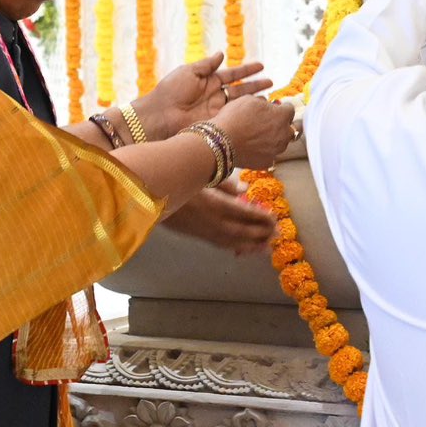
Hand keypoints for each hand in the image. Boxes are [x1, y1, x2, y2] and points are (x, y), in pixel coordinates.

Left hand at [136, 53, 273, 136]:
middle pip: (240, 89)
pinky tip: (257, 110)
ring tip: (269, 97)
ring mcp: (217, 109)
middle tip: (271, 82)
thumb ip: (207, 65)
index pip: (233, 74)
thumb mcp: (189, 72)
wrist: (160, 115)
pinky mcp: (217, 121)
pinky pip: (235, 116)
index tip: (261, 65)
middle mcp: (215, 94)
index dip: (247, 71)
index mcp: (208, 80)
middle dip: (256, 85)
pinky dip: (246, 113)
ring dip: (254, 99)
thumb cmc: (170, 91)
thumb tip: (222, 54)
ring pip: (240, 103)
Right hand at [161, 187, 275, 255]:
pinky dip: (235, 247)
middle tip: (277, 234)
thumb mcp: (202, 176)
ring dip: (251, 245)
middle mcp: (212, 221)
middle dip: (261, 233)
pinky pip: (220, 244)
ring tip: (267, 248)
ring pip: (232, 242)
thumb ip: (225, 184)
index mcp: (215, 204)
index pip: (244, 213)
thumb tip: (244, 190)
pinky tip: (243, 249)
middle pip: (242, 231)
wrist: (148, 194)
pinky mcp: (196, 235)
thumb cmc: (177, 179)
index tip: (274, 218)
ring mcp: (203, 231)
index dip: (261, 217)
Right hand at [214, 92, 296, 171]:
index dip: (282, 108)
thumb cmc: (233, 118)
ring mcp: (276, 150)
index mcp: (282, 116)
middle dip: (286, 125)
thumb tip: (268, 104)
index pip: (290, 109)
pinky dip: (265, 152)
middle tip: (275, 123)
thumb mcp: (248, 99)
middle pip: (293, 129)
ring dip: (276, 139)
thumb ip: (263, 102)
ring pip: (282, 143)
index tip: (276, 108)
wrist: (220, 142)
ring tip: (262, 136)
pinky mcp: (267, 162)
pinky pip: (270, 156)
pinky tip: (255, 148)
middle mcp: (283, 134)